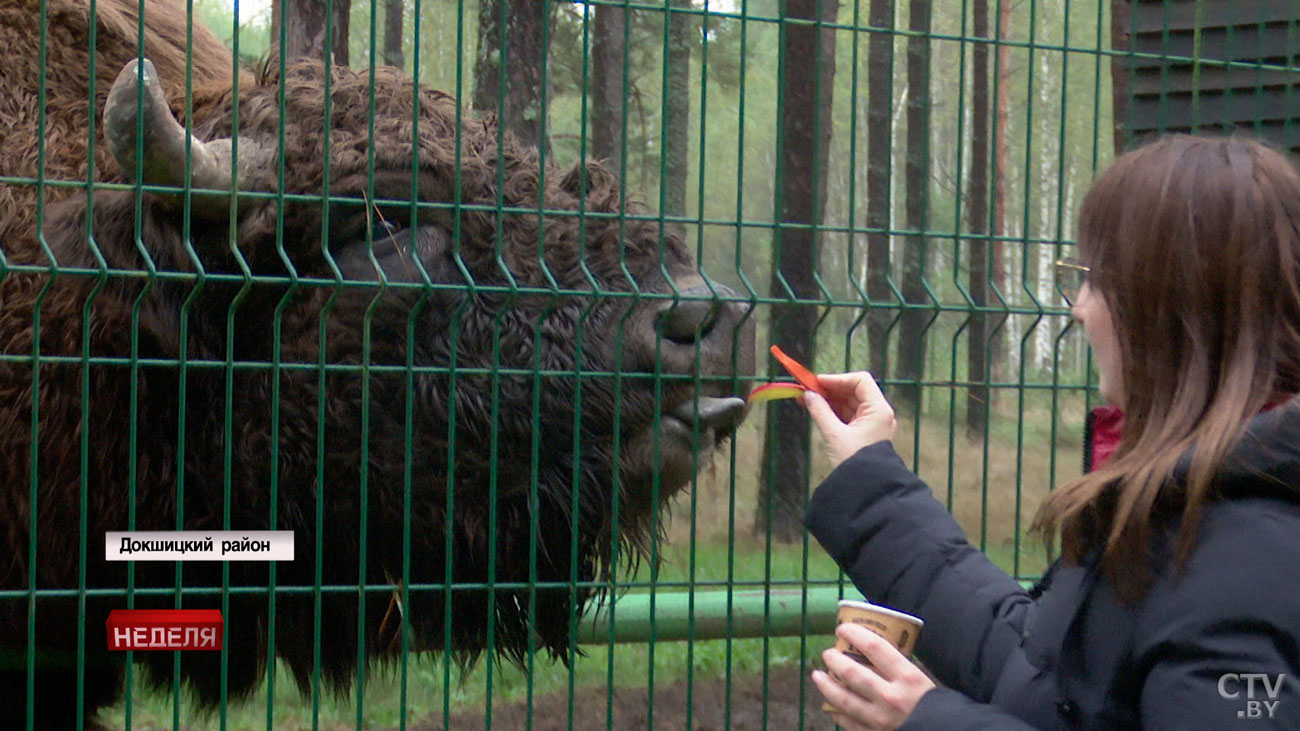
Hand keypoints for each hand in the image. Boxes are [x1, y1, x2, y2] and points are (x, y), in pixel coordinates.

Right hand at [802, 372, 896, 468]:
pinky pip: (848, 416)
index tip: (817, 382)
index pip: (860, 381)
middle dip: (831, 389)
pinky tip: (817, 411)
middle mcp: (878, 414)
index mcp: (878, 410)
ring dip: (830, 400)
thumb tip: (807, 395)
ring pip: (850, 403)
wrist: (866, 491)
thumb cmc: (854, 463)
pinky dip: (833, 412)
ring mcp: (872, 424)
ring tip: (807, 400)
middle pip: (854, 391)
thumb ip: (820, 412)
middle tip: (808, 390)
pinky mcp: (864, 434)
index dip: (838, 379)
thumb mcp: (834, 435)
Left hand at [811, 623, 935, 730]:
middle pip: (852, 673)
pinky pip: (848, 724)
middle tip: (827, 653)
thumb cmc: (940, 709)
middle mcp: (891, 698)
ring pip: (843, 700)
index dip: (855, 634)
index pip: (875, 648)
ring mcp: (880, 720)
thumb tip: (874, 654)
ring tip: (817, 676)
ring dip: (826, 686)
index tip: (843, 628)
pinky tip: (830, 707)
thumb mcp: (924, 681)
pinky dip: (837, 714)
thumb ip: (900, 669)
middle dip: (835, 660)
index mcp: (908, 678)